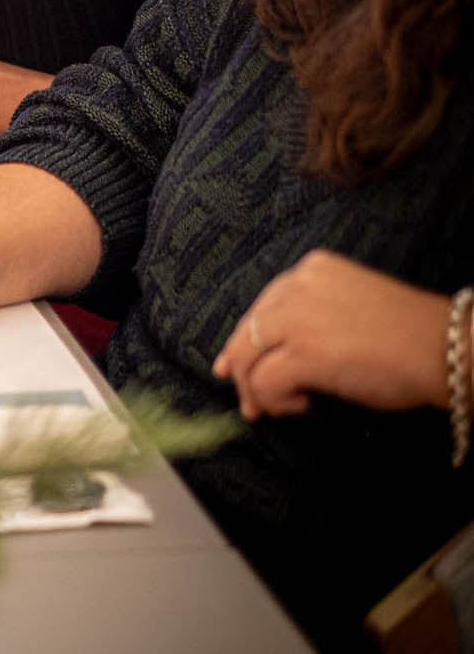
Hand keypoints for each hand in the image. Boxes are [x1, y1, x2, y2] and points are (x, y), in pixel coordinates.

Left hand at [212, 249, 449, 419]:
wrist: (444, 348)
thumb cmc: (411, 335)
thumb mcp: (351, 305)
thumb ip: (314, 315)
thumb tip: (279, 352)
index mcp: (312, 269)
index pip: (264, 305)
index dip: (246, 338)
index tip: (235, 361)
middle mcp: (298, 286)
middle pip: (249, 329)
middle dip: (241, 367)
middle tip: (247, 399)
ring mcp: (297, 318)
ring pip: (248, 356)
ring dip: (255, 389)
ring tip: (270, 409)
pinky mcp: (304, 353)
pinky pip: (265, 381)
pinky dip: (275, 400)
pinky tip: (300, 406)